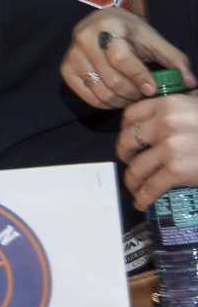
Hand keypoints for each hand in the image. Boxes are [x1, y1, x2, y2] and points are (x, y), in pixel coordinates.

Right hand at [65, 8, 190, 108]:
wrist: (102, 22)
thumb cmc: (131, 32)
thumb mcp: (153, 39)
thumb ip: (174, 59)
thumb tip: (190, 83)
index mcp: (108, 27)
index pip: (121, 58)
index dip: (138, 77)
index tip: (152, 90)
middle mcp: (84, 39)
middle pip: (111, 79)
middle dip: (132, 92)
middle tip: (144, 95)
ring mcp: (72, 56)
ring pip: (100, 91)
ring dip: (121, 101)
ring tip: (133, 97)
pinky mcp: (65, 70)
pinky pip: (88, 97)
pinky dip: (106, 103)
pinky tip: (117, 98)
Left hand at [119, 93, 197, 211]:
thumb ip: (179, 110)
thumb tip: (161, 118)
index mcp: (169, 104)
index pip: (130, 116)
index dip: (126, 130)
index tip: (130, 141)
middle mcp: (165, 123)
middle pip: (127, 142)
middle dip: (126, 156)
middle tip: (131, 164)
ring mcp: (170, 147)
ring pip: (136, 168)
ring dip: (132, 181)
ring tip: (136, 188)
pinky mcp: (177, 169)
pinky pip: (150, 186)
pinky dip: (143, 197)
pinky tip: (142, 202)